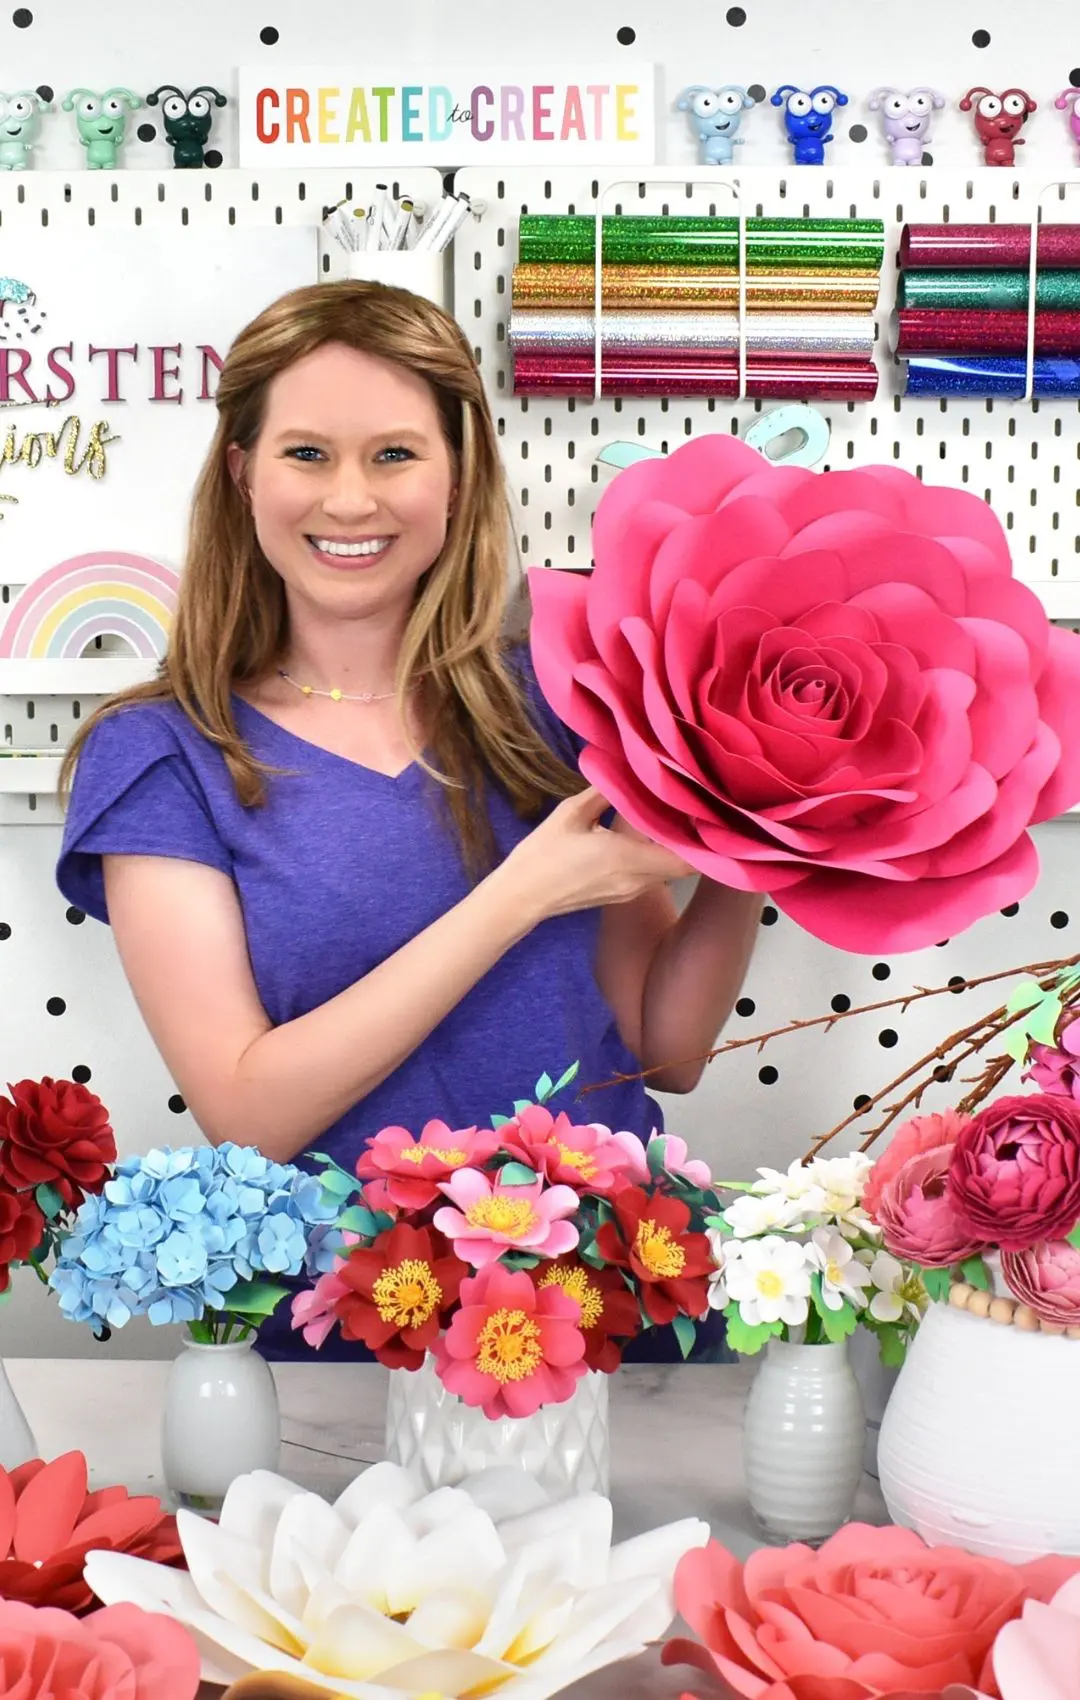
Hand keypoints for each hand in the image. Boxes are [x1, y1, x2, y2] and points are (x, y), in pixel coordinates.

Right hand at [501, 786, 695, 923]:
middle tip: (693, 812)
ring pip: (666, 872)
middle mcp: (636, 880)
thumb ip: (603, 793)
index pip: (686, 859)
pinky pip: (651, 878)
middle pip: (682, 866)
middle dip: (690, 842)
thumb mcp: (571, 814)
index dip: (704, 842)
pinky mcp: (620, 896)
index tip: (707, 816)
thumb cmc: (543, 854)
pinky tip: (649, 840)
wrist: (521, 896)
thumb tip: (625, 770)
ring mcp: (629, 892)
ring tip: (674, 822)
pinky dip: (657, 860)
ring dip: (673, 852)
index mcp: (627, 858)